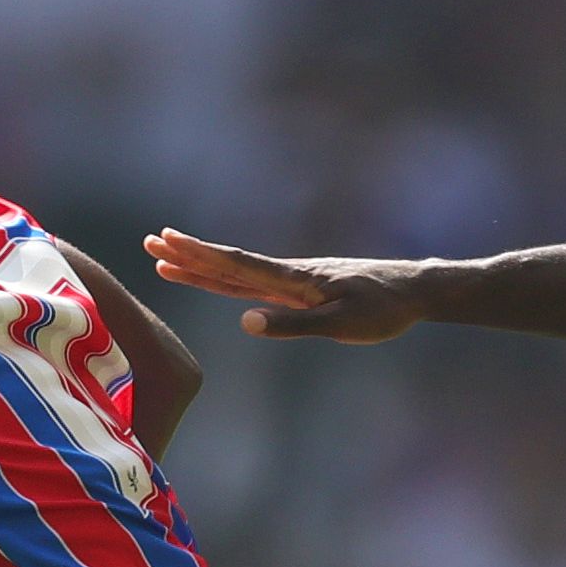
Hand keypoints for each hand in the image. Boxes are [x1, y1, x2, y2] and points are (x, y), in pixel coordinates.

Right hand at [143, 231, 426, 343]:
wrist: (416, 291)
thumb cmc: (384, 309)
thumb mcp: (342, 324)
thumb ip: (293, 325)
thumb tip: (245, 322)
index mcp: (293, 279)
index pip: (236, 264)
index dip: (199, 255)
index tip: (166, 241)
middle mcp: (288, 275)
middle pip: (228, 264)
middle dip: (188, 255)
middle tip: (150, 243)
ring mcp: (295, 281)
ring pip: (238, 273)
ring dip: (203, 266)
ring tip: (169, 259)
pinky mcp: (305, 290)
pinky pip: (256, 283)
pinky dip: (231, 279)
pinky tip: (220, 277)